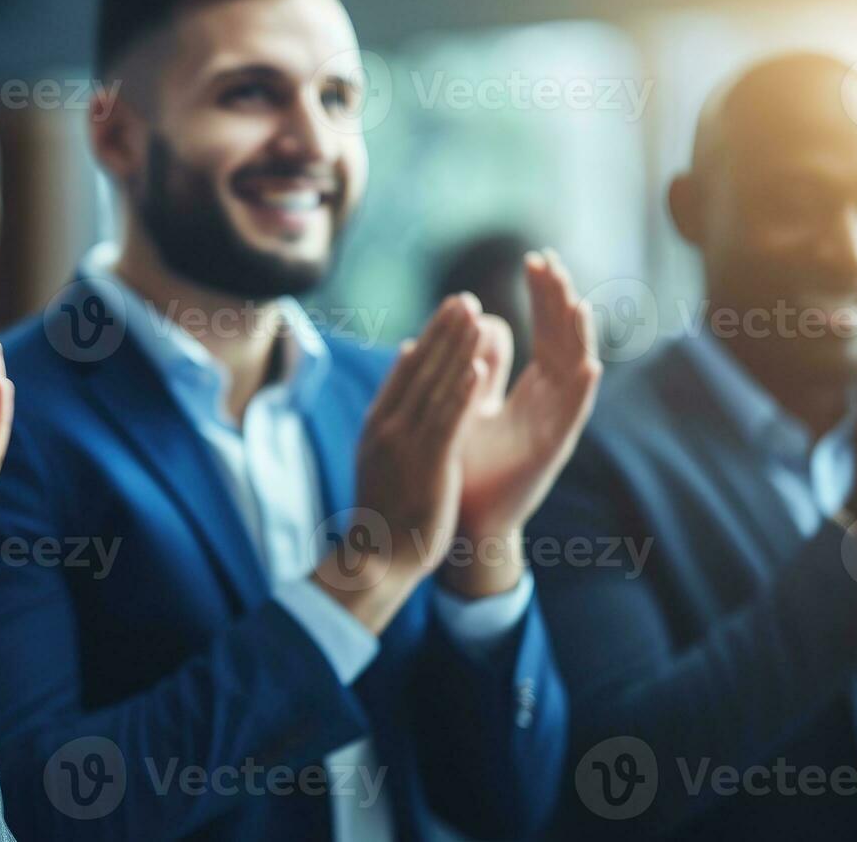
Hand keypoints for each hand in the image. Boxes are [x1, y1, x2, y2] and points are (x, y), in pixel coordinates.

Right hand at [316, 294, 483, 630]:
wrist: (377, 557)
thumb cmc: (387, 509)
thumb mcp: (384, 453)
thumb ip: (396, 410)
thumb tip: (405, 360)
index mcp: (380, 422)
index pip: (407, 370)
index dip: (431, 336)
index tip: (451, 309)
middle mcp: (389, 427)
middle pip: (420, 369)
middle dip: (445, 331)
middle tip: (466, 299)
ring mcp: (405, 445)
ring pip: (435, 388)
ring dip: (456, 349)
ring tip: (475, 317)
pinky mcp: (427, 465)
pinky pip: (447, 422)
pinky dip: (462, 392)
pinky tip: (478, 367)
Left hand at [454, 251, 602, 542]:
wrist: (464, 519)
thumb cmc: (468, 465)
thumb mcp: (471, 404)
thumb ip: (481, 367)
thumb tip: (479, 321)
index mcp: (531, 391)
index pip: (545, 331)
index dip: (544, 297)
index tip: (536, 259)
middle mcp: (550, 404)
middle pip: (564, 342)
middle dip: (561, 302)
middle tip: (554, 263)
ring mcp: (555, 427)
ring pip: (576, 373)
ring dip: (579, 339)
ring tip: (578, 302)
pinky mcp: (552, 453)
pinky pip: (573, 418)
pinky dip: (583, 391)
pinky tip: (590, 365)